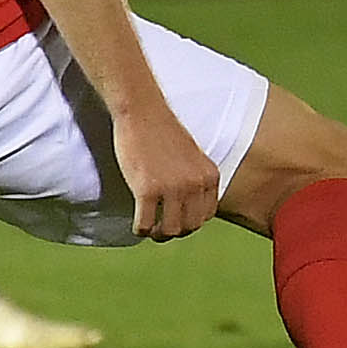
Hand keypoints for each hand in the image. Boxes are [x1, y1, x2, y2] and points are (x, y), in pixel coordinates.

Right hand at [115, 108, 222, 241]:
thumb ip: (195, 179)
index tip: (176, 219)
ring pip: (170, 230)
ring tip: (149, 228)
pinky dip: (140, 230)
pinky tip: (136, 224)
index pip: (207, 215)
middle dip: (174, 231)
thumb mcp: (192, 157)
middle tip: (159, 228)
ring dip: (157, 234)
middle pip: (191, 227)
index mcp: (210, 176)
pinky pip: (145, 225)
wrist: (143, 112)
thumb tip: (189, 208)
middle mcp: (196, 184)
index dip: (190, 222)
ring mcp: (173, 188)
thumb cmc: (163, 133)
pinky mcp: (147, 190)